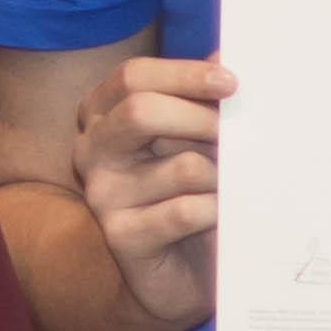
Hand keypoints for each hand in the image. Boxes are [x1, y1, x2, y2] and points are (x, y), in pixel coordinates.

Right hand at [78, 57, 233, 330]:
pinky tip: (225, 214)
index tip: (230, 83)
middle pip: (141, 111)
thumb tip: (227, 57)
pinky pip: (185, 211)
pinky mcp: (122, 235)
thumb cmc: (188, 193)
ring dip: (222, 173)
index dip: (184, 75)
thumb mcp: (192, 139)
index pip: (132, 77)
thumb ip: (201, 100)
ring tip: (235, 184)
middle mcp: (92, 149)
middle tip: (238, 134)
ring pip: (181, 166)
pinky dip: (217, 209)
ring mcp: (103, 194)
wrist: (173, 274)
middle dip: (202, 119)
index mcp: (103, 114)